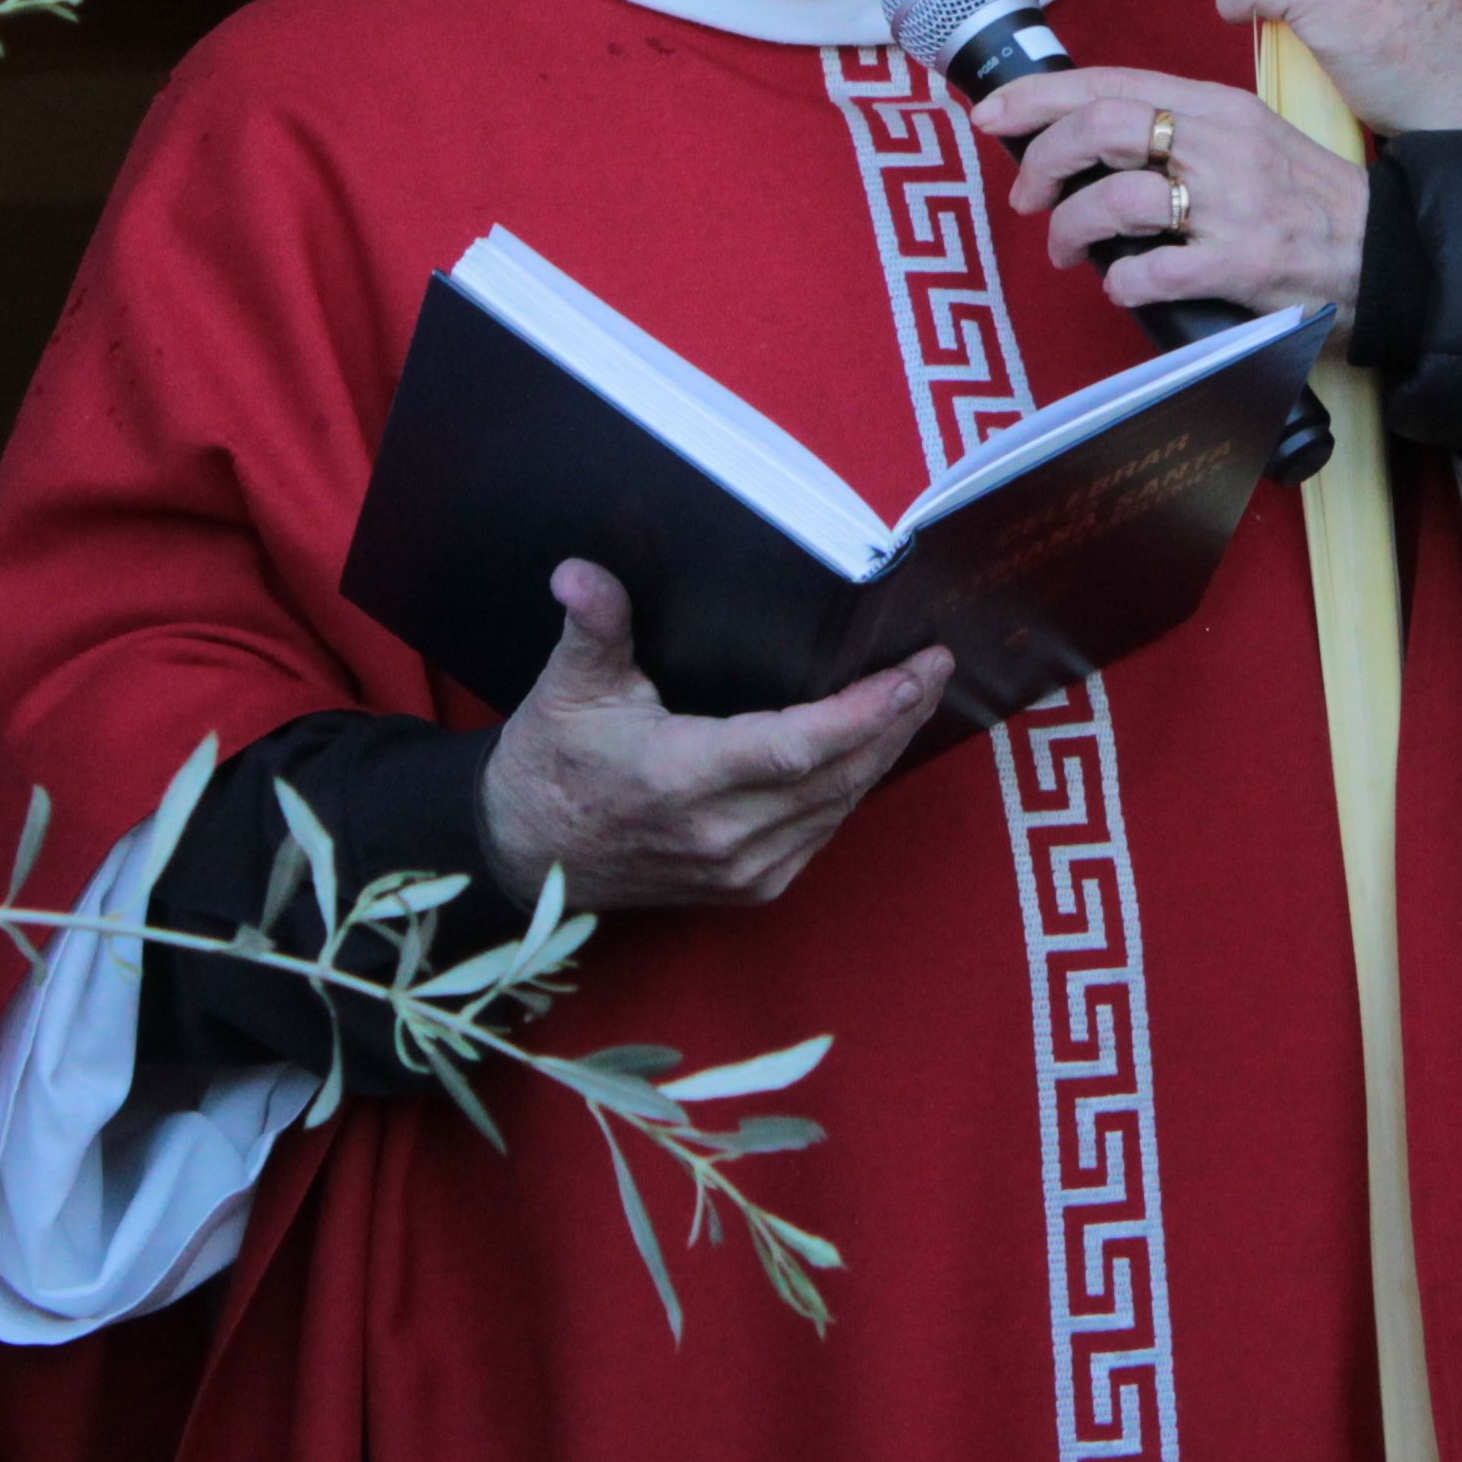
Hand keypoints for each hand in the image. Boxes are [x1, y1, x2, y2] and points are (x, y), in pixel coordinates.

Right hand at [477, 564, 943, 909]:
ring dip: (884, 752)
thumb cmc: (550, 766)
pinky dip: (853, 788)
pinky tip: (874, 750)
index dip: (868, 710)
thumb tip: (581, 572)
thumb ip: (593, 627)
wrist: (527, 857)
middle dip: (897, 717)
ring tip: (918, 696)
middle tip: (935, 664)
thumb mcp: (566, 689)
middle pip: (840, 773)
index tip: (916, 669)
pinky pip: (823, 832)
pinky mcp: (750, 888)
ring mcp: (742, 870)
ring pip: (840, 805)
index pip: (801, 745)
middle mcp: (723, 834)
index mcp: (683, 778)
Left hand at [975, 64, 1370, 327]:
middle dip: (1043, 161)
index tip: (992, 116)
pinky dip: (1121, 282)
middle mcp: (1221, 145)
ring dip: (1071, 229)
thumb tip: (1088, 140)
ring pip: (1117, 199)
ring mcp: (1231, 205)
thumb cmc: (1305, 200)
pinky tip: (1123, 287)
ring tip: (1067, 250)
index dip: (1038, 97)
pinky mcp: (1240, 264)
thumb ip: (1178, 130)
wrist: (1384, 251)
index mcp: (1216, 108)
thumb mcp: (1247, 138)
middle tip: (1027, 196)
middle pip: (1101, 128)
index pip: (1109, 83)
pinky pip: (1152, 270)